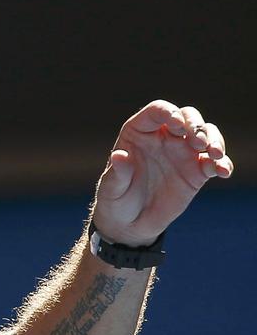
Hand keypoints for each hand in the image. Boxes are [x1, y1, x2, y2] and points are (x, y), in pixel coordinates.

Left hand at [91, 100, 233, 246]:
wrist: (130, 223)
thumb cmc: (115, 200)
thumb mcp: (111, 188)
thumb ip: (118, 173)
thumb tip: (119, 156)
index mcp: (140, 133)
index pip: (157, 111)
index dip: (168, 112)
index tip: (176, 124)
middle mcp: (164, 137)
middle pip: (187, 117)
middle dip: (196, 124)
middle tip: (198, 142)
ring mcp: (183, 152)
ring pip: (207, 134)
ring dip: (214, 140)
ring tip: (214, 154)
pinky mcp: (198, 171)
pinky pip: (215, 162)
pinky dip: (223, 164)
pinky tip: (223, 172)